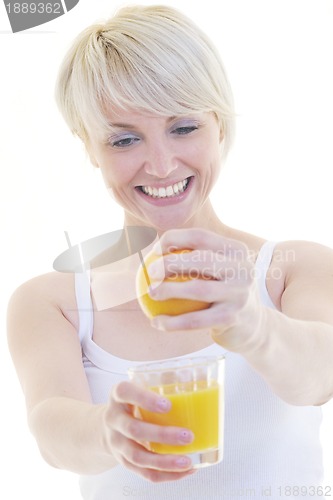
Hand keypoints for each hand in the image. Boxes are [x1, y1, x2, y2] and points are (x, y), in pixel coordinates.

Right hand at [103, 381, 194, 481]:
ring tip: (188, 462)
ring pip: (138, 456)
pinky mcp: (124, 461)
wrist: (107, 425)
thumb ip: (161, 382)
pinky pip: (144, 472)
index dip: (144, 398)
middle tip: (188, 436)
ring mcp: (116, 443)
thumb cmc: (133, 401)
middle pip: (134, 430)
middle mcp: (113, 419)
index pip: (125, 392)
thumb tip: (193, 374)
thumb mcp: (139, 387)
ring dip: (164, 461)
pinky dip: (166, 474)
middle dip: (162, 435)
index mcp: (118, 396)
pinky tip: (184, 471)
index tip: (168, 405)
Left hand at [148, 228, 264, 353]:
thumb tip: (149, 246)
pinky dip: (172, 323)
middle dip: (170, 263)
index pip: (200, 236)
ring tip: (150, 293)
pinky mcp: (232, 318)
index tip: (154, 251)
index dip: (173, 238)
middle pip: (201, 259)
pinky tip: (155, 322)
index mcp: (236, 250)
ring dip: (168, 291)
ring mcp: (239, 294)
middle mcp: (242, 268)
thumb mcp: (216, 268)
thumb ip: (190, 255)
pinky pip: (196, 320)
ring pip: (198, 289)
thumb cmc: (220, 289)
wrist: (250, 324)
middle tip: (150, 271)